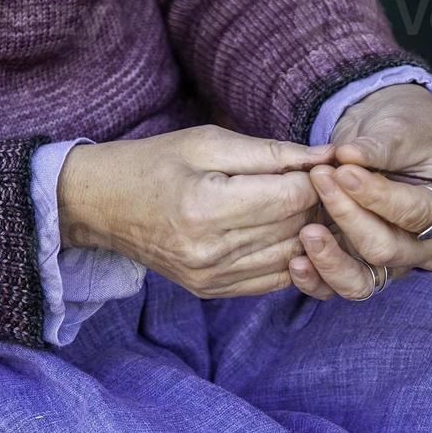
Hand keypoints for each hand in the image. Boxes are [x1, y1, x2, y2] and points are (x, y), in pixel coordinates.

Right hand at [58, 125, 332, 298]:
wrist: (103, 205)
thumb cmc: (156, 162)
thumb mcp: (209, 141)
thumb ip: (273, 151)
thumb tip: (328, 156)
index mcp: (207, 206)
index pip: (293, 197)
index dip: (317, 178)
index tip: (320, 164)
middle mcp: (211, 251)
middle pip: (297, 228)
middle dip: (318, 203)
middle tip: (322, 183)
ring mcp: (211, 277)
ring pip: (292, 256)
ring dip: (309, 231)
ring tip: (306, 205)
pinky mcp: (212, 291)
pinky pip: (274, 280)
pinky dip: (291, 256)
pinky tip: (287, 232)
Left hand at [289, 84, 431, 300]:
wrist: (385, 136)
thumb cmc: (404, 129)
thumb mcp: (400, 128)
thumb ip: (378, 145)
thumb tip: (348, 156)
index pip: (418, 214)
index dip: (379, 196)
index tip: (344, 170)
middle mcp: (427, 247)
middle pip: (387, 250)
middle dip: (350, 217)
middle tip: (321, 179)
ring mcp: (393, 263)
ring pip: (363, 281)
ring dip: (331, 259)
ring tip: (308, 231)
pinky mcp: (360, 268)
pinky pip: (338, 287)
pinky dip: (316, 278)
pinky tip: (296, 261)